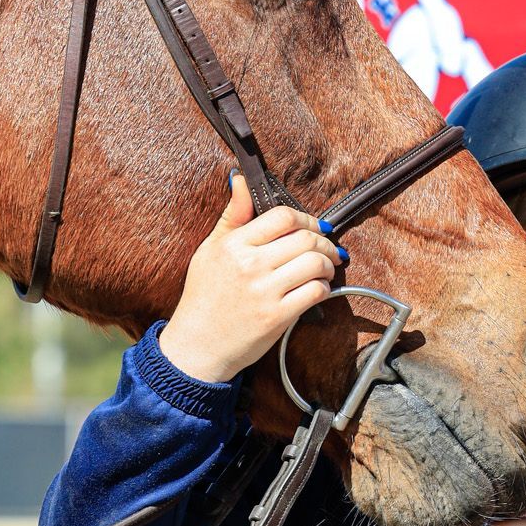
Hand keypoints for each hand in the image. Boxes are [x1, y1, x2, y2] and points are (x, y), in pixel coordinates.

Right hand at [158, 172, 345, 383]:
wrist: (197, 346)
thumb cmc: (203, 297)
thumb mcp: (210, 249)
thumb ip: (232, 215)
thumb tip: (240, 179)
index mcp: (234, 244)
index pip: (283, 216)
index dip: (307, 219)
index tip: (314, 226)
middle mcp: (250, 265)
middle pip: (305, 238)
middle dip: (325, 241)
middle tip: (328, 248)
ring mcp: (265, 291)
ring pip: (315, 263)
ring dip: (328, 264)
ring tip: (325, 268)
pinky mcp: (277, 317)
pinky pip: (315, 292)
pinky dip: (325, 288)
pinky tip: (318, 289)